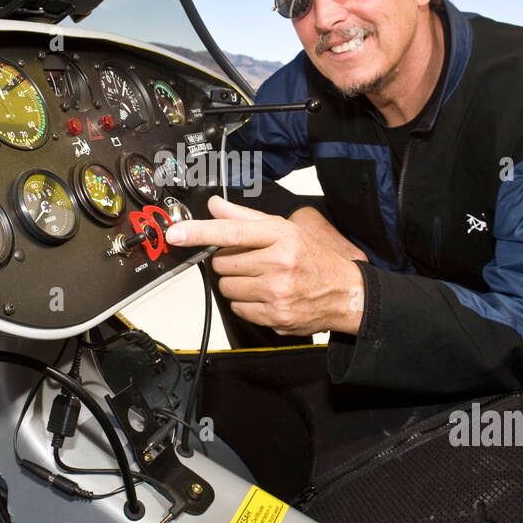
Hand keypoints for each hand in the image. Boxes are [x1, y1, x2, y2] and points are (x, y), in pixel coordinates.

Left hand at [164, 195, 365, 335]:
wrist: (345, 294)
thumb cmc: (314, 258)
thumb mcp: (285, 229)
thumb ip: (246, 218)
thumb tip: (215, 205)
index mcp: (281, 236)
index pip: (232, 232)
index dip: (200, 232)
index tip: (177, 233)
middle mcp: (279, 263)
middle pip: (223, 263)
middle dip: (230, 262)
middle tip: (252, 261)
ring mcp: (277, 293)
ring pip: (227, 288)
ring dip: (236, 284)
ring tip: (261, 279)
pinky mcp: (275, 317)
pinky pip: (238, 309)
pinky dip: (246, 303)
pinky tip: (265, 296)